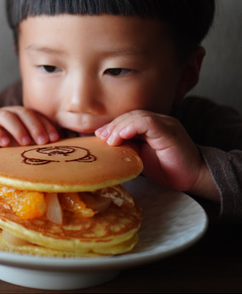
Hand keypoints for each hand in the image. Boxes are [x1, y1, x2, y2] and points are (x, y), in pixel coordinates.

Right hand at [0, 106, 59, 153]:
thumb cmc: (11, 153)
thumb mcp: (28, 148)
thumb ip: (41, 144)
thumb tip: (63, 148)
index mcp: (22, 116)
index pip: (37, 115)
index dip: (46, 125)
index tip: (55, 139)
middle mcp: (9, 114)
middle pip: (23, 112)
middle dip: (34, 126)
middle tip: (42, 141)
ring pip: (6, 116)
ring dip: (18, 128)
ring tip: (25, 143)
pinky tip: (4, 144)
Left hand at [95, 110, 217, 200]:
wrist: (194, 178)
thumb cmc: (169, 169)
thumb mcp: (141, 157)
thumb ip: (128, 147)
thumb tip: (106, 145)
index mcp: (152, 126)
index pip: (127, 119)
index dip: (112, 126)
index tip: (99, 137)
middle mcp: (159, 121)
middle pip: (130, 115)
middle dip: (112, 126)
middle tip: (101, 138)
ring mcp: (165, 123)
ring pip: (136, 116)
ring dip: (119, 127)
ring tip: (109, 140)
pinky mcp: (169, 130)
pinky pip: (147, 122)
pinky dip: (131, 127)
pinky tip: (121, 136)